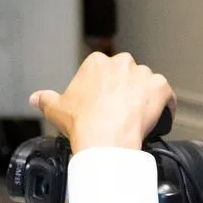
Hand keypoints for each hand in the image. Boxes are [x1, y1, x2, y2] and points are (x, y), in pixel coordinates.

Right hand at [30, 52, 172, 152]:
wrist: (105, 139)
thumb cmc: (83, 123)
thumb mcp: (56, 109)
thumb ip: (45, 99)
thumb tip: (35, 98)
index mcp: (97, 63)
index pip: (104, 71)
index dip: (104, 89)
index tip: (102, 104)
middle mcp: (121, 63)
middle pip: (127, 74)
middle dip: (125, 90)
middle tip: (120, 112)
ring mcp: (143, 74)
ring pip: (147, 83)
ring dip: (144, 97)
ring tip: (137, 118)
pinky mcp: (160, 87)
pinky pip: (167, 94)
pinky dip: (165, 106)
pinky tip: (158, 119)